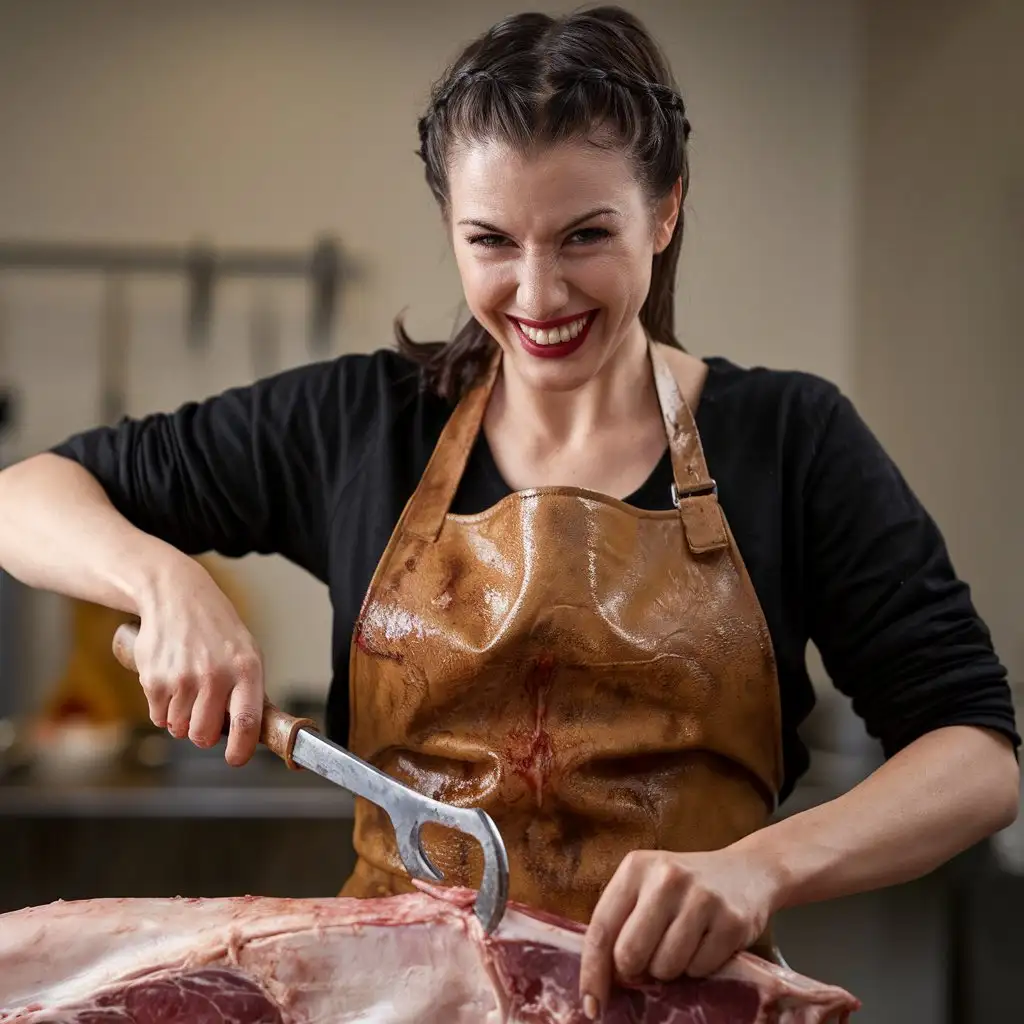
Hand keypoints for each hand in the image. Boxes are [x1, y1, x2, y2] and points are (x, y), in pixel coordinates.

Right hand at [133, 558, 264, 765]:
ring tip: (188, 688)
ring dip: (181, 718)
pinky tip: (171, 682)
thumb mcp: (246, 651)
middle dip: (202, 734)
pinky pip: (158, 716)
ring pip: (178, 728)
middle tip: (204, 715)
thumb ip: (247, 691)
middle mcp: (215, 675)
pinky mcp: (154, 678)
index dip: (241, 749)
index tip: (235, 759)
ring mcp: (182, 678)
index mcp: (246, 669)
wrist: (176, 596)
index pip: (247, 722)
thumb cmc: (216, 630)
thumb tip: (247, 734)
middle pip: (203, 735)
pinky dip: (163, 708)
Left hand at [578, 846, 782, 1018]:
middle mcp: (666, 877)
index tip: (591, 1006)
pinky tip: (705, 943)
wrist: (747, 871)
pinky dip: (698, 968)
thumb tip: (600, 982)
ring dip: (669, 970)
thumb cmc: (684, 888)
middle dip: (636, 970)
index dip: (592, 972)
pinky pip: (699, 970)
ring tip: (681, 944)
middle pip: (630, 953)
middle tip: (649, 960)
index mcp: (636, 867)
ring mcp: (702, 898)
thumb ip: (622, 921)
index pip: (602, 928)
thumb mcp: (647, 887)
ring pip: (665, 967)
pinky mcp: (731, 921)